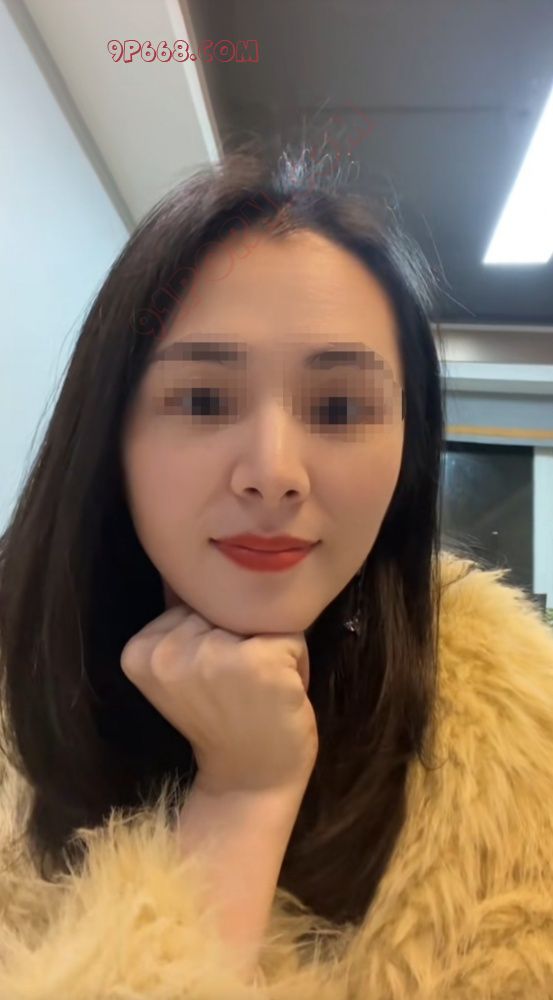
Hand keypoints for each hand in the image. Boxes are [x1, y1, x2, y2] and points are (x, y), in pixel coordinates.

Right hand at [120, 602, 318, 795]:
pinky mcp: (258, 663)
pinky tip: (279, 693)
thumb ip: (181, 622)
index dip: (213, 635)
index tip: (212, 677)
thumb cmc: (222, 718)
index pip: (191, 602)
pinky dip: (297, 661)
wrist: (249, 781)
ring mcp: (213, 656)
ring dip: (270, 648)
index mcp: (140, 650)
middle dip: (241, 638)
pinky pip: (291, 635)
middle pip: (224, 605)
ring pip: (258, 616)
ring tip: (258, 689)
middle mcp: (170, 650)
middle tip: (239, 686)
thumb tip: (190, 563)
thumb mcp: (183, 668)